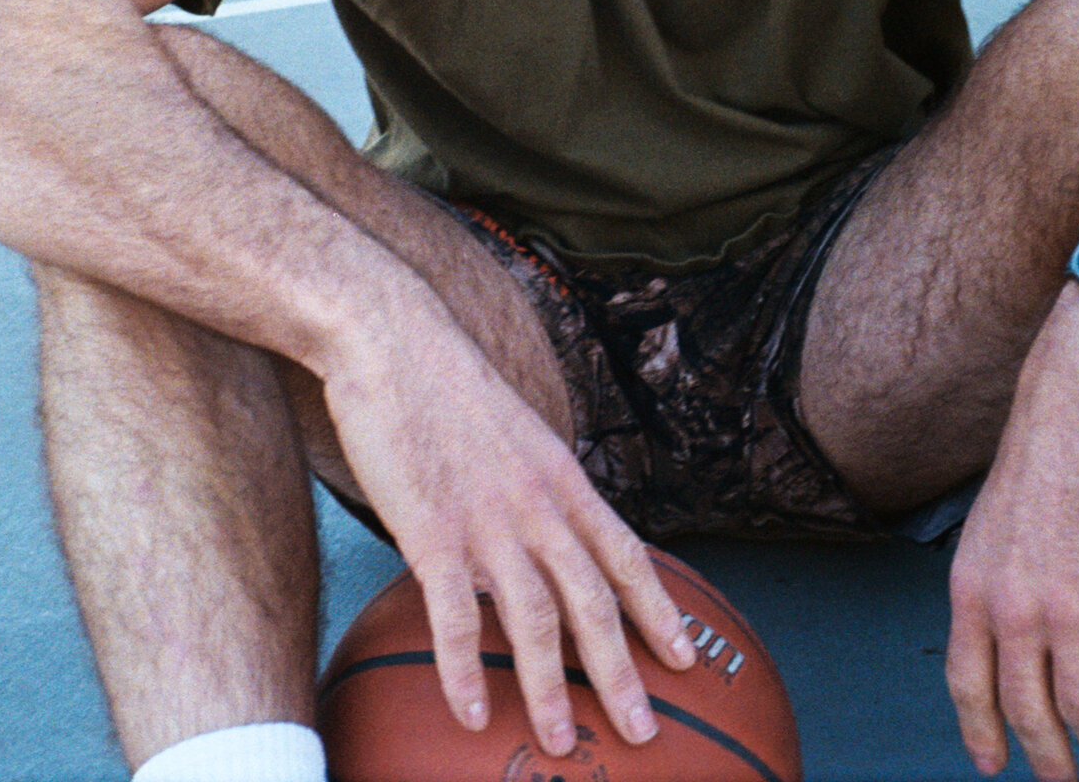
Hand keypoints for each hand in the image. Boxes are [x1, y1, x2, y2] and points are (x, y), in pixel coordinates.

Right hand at [320, 291, 696, 757]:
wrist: (392, 337)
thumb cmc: (444, 383)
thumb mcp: (512, 430)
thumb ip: (532, 479)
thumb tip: (545, 520)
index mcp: (560, 474)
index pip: (624, 552)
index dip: (658, 608)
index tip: (686, 656)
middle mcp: (537, 501)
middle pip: (593, 599)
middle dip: (622, 671)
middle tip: (643, 731)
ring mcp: (487, 518)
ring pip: (535, 619)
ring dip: (551, 688)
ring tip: (559, 744)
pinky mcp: (431, 530)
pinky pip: (454, 616)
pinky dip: (464, 669)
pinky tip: (472, 713)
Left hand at [945, 289, 1078, 781]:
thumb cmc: (1049, 452)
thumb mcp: (994, 522)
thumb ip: (998, 579)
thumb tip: (1010, 627)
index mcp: (974, 587)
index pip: (969, 685)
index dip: (983, 734)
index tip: (994, 765)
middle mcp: (1014, 608)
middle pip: (1031, 714)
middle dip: (1054, 762)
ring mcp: (1071, 608)